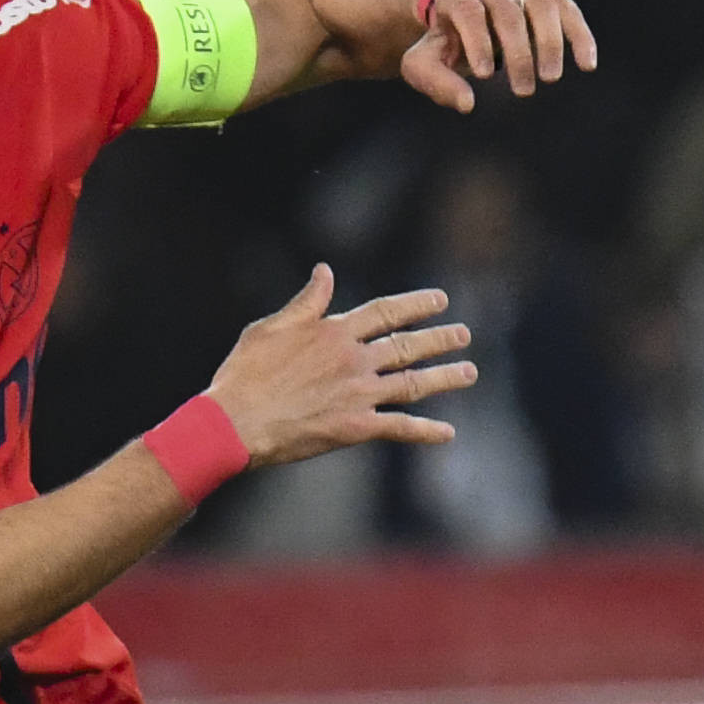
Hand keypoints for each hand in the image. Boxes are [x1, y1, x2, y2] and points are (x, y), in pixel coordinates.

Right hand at [203, 265, 474, 465]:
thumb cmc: (244, 375)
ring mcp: (358, 394)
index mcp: (334, 333)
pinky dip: (426, 431)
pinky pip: (400, 427)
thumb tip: (325, 271)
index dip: (416, 304)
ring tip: (468, 372)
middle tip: (463, 335)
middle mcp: (354, 360)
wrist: (235, 423)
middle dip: (440, 339)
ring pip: (414, 383)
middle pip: (408, 345)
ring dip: (445, 377)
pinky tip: (448, 433)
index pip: (386, 311)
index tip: (440, 300)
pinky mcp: (356, 427)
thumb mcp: (269, 328)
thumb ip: (306, 302)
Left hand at [399, 0, 596, 111]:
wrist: (465, 13)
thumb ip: (435, 82)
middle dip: (518, 54)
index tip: (485, 76)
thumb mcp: (424, 63)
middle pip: (508, 12)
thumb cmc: (445, 44)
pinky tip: (586, 65)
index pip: (469, 12)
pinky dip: (579, 36)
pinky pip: (568, 10)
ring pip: (542, 5)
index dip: (478, 42)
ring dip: (550, 43)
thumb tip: (467, 104)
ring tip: (550, 78)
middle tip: (523, 91)